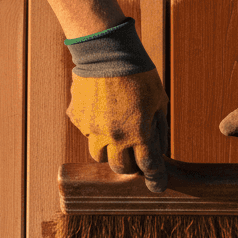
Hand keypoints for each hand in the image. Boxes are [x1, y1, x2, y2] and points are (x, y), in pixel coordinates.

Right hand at [66, 68, 169, 192]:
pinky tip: (101, 112)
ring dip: (110, 151)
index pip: (148, 166)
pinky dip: (95, 129)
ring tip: (116, 135)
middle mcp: (114, 136)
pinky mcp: (78, 118)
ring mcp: (93, 129)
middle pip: (121, 167)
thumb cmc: (138, 72)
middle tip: (135, 155)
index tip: (157, 187)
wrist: (106, 49)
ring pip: (100, 155)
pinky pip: (87, 133)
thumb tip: (160, 150)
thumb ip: (159, 128)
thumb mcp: (159, 99)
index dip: (155, 179)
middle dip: (131, 165)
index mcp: (138, 132)